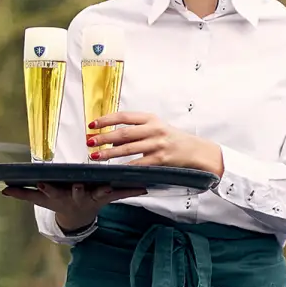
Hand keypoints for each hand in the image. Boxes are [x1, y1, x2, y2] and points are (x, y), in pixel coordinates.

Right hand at [2, 182, 145, 231]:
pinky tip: (146, 187)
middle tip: (78, 184)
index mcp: (61, 196)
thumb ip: (22, 194)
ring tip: (117, 185)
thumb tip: (1, 189)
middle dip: (78, 189)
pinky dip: (133, 191)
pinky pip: (122, 194)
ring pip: (102, 193)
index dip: (47, 189)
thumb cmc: (58, 202)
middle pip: (78, 192)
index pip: (52, 192)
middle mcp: (78, 197)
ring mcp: (93, 197)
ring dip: (110, 190)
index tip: (43, 183)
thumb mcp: (39, 200)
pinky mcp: (108, 197)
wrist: (77, 217)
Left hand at [88, 112, 224, 173]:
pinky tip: (113, 170)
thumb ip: (138, 127)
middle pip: (123, 133)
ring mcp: (157, 145)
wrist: (196, 151)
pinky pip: (138, 164)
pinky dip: (124, 168)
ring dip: (109, 153)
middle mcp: (154, 129)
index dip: (106, 120)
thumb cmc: (173, 139)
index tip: (92, 124)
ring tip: (95, 156)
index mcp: (150, 119)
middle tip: (89, 142)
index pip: (124, 116)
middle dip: (103, 137)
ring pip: (128, 149)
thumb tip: (111, 130)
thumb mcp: (157, 127)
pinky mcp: (160, 160)